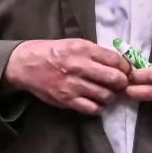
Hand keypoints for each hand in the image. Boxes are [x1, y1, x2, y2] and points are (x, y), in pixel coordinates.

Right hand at [4, 39, 130, 114]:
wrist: (25, 65)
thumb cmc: (52, 52)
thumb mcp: (75, 43)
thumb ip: (95, 52)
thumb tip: (119, 63)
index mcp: (83, 49)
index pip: (115, 60)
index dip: (126, 67)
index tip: (126, 71)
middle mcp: (79, 66)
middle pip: (115, 79)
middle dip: (123, 83)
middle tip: (121, 84)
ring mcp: (73, 85)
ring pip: (106, 96)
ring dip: (112, 96)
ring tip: (109, 93)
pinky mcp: (66, 100)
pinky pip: (92, 108)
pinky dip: (99, 107)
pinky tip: (98, 102)